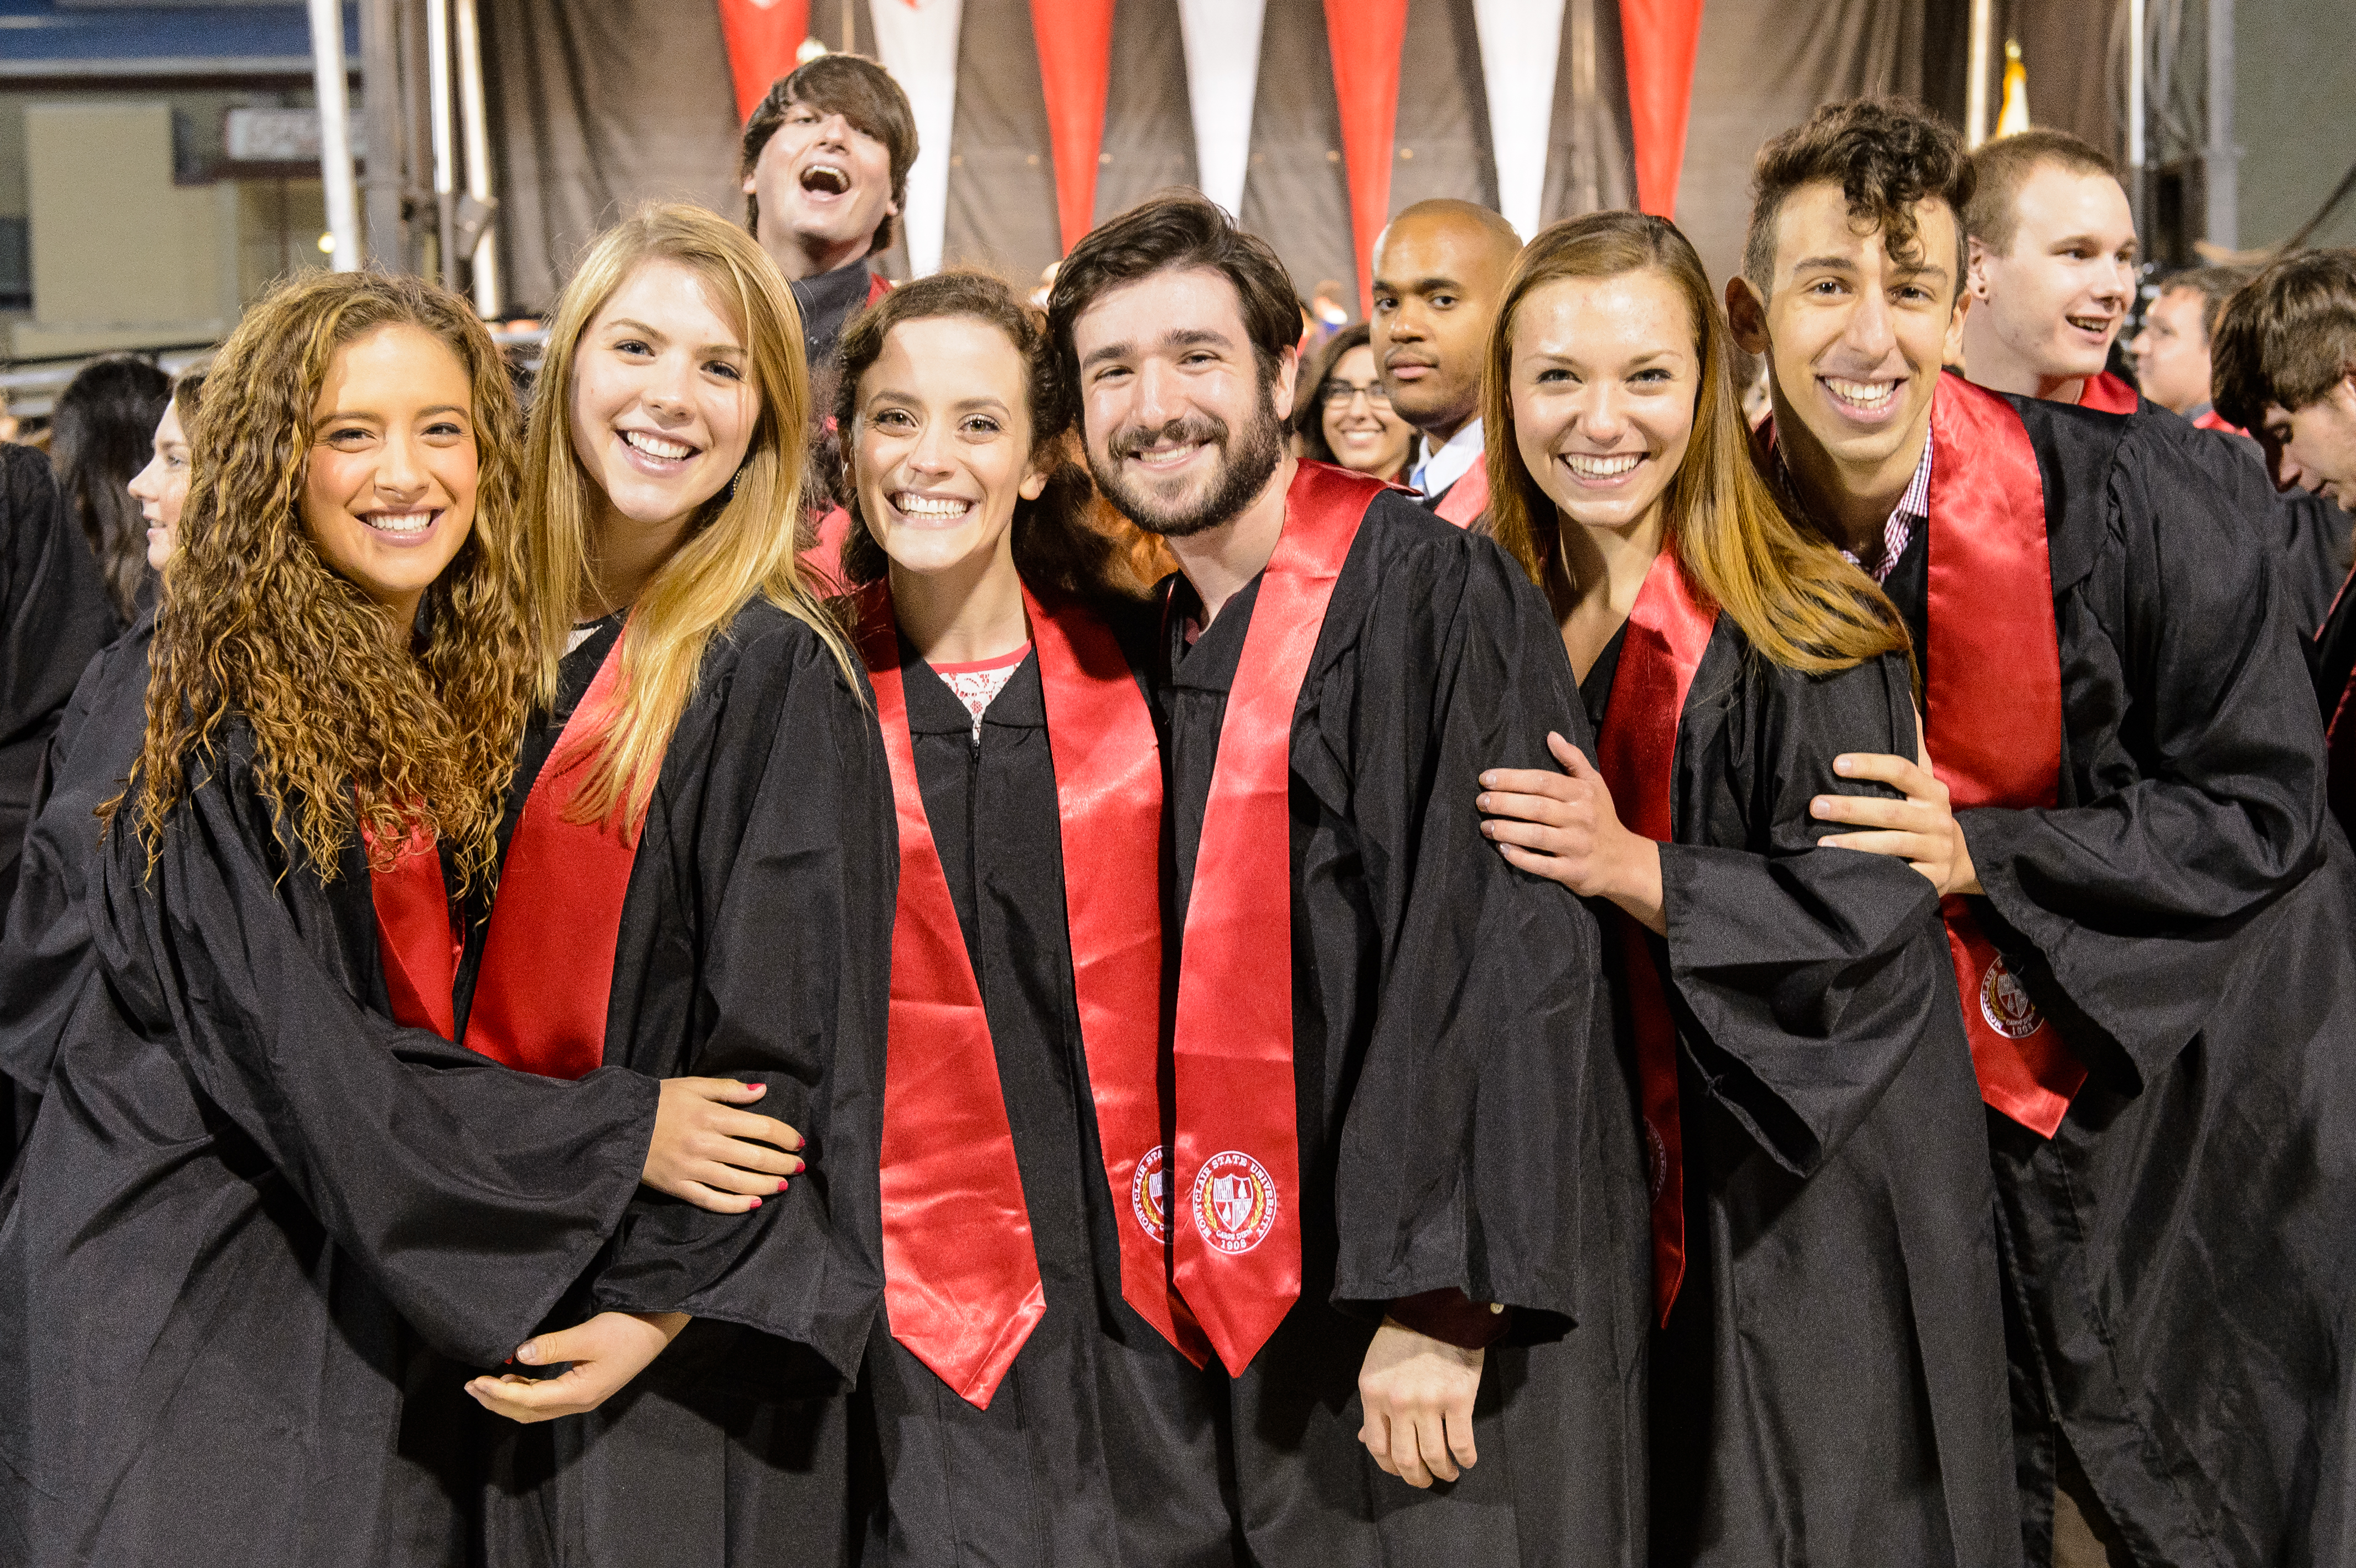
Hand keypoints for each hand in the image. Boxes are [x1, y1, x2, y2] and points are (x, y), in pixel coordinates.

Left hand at [464, 1310, 688, 1422]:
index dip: (498, 1394)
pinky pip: (547, 1399)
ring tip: (486, 1385)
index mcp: (579, 1393)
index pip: (529, 1401)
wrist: (656, 1329)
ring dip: (509, 1399)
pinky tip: (515, 1381)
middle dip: (497, 1402)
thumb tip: (519, 1354)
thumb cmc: (626, 1331)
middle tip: (471, 1387)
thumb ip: (553, 1346)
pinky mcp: (584, 1387)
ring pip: (536, 1408)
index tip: (476, 1381)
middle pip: (528, 1412)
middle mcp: (578, 1402)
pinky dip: (526, 1393)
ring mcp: (582, 1397)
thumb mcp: (588, 1335)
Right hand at [644, 1077, 804, 1212]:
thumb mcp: (693, 1085)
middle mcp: (705, 1144)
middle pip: (755, 1157)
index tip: (798, 1143)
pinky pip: (712, 1200)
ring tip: (783, 1185)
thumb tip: (762, 1090)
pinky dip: (735, 1204)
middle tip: (798, 1167)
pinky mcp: (678, 1187)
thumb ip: (729, 1089)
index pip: (761, 1127)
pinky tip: (753, 1203)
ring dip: (766, 1185)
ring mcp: (692, 1168)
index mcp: (711, 1116)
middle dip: (782, 1163)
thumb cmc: (658, 1101)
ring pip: (738, 1182)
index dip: (785, 1136)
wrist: (617, 1124)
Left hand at [1357, 1317, 1484, 1487]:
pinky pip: (1461, 1442)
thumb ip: (1373, 1405)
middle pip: (1405, 1458)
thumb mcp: (1377, 1368)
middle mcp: (1398, 1402)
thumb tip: (1367, 1440)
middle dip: (1417, 1477)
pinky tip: (1468, 1459)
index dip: (1390, 1467)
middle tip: (1426, 1480)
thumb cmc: (1403, 1336)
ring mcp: (1428, 1402)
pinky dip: (1466, 1457)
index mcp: (1373, 1394)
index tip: (1401, 1471)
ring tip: (1449, 1473)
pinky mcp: (1458, 1398)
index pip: (1377, 1447)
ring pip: (1434, 1455)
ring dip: (1443, 1472)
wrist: (1437, 1306)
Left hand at [1477, 731, 1665, 932]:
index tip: (1486, 779)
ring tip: (1485, 826)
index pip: (1542, 781)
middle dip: (1504, 803)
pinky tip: (1503, 850)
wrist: (1623, 861)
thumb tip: (1551, 735)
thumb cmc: (1600, 818)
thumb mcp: (1594, 784)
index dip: (1512, 779)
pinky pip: (1544, 865)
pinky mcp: (1574, 871)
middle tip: (1481, 802)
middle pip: (1536, 807)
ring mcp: (1578, 846)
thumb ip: (1573, 759)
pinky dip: (1521, 858)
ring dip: (1507, 830)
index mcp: (1582, 794)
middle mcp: (1581, 818)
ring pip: (1537, 836)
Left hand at [1809, 716, 1980, 895]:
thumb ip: (1912, 745)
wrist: (1961, 861)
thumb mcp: (1924, 782)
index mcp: (1933, 791)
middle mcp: (1938, 819)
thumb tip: (1902, 694)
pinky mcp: (1932, 881)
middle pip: (1891, 811)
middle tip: (1815, 806)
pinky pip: (1900, 877)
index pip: (1903, 770)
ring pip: (1893, 845)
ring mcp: (1937, 851)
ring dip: (1855, 843)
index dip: (1870, 765)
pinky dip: (1873, 873)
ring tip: (1821, 843)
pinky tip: (1846, 870)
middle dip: (1850, 809)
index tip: (1836, 763)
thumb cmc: (1926, 814)